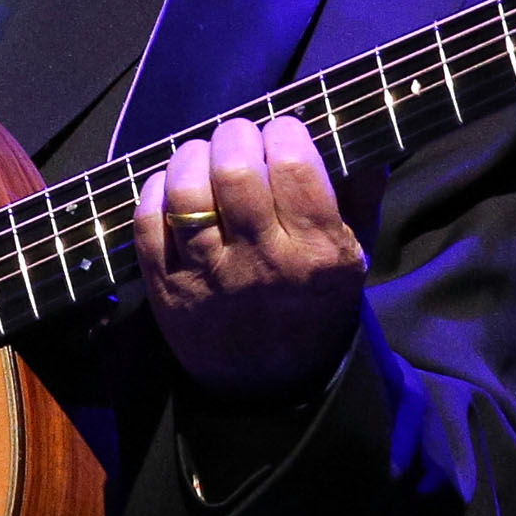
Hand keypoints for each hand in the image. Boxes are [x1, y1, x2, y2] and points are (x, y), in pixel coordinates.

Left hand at [136, 114, 374, 401]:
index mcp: (318, 252)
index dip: (285, 131)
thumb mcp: (355, 256)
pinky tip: (172, 187)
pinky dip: (156, 190)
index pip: (294, 166)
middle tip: (239, 137)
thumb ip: (362, 196)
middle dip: (235, 135)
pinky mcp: (167, 289)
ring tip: (203, 155)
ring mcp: (209, 277)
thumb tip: (367, 141)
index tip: (283, 129)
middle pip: (234, 170)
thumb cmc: (315, 306)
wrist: (271, 387)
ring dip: (191, 156)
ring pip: (186, 191)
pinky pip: (148, 221)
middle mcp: (262, 263)